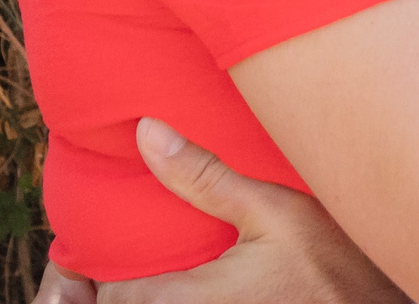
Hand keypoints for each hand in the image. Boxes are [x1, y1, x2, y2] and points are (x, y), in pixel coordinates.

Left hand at [60, 119, 405, 303]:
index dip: (93, 281)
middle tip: (86, 279)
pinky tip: (178, 295)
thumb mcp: (274, 210)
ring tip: (128, 286)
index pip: (114, 301)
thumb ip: (205, 176)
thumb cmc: (337, 265)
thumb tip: (145, 132)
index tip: (81, 260)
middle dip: (107, 298)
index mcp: (193, 302)